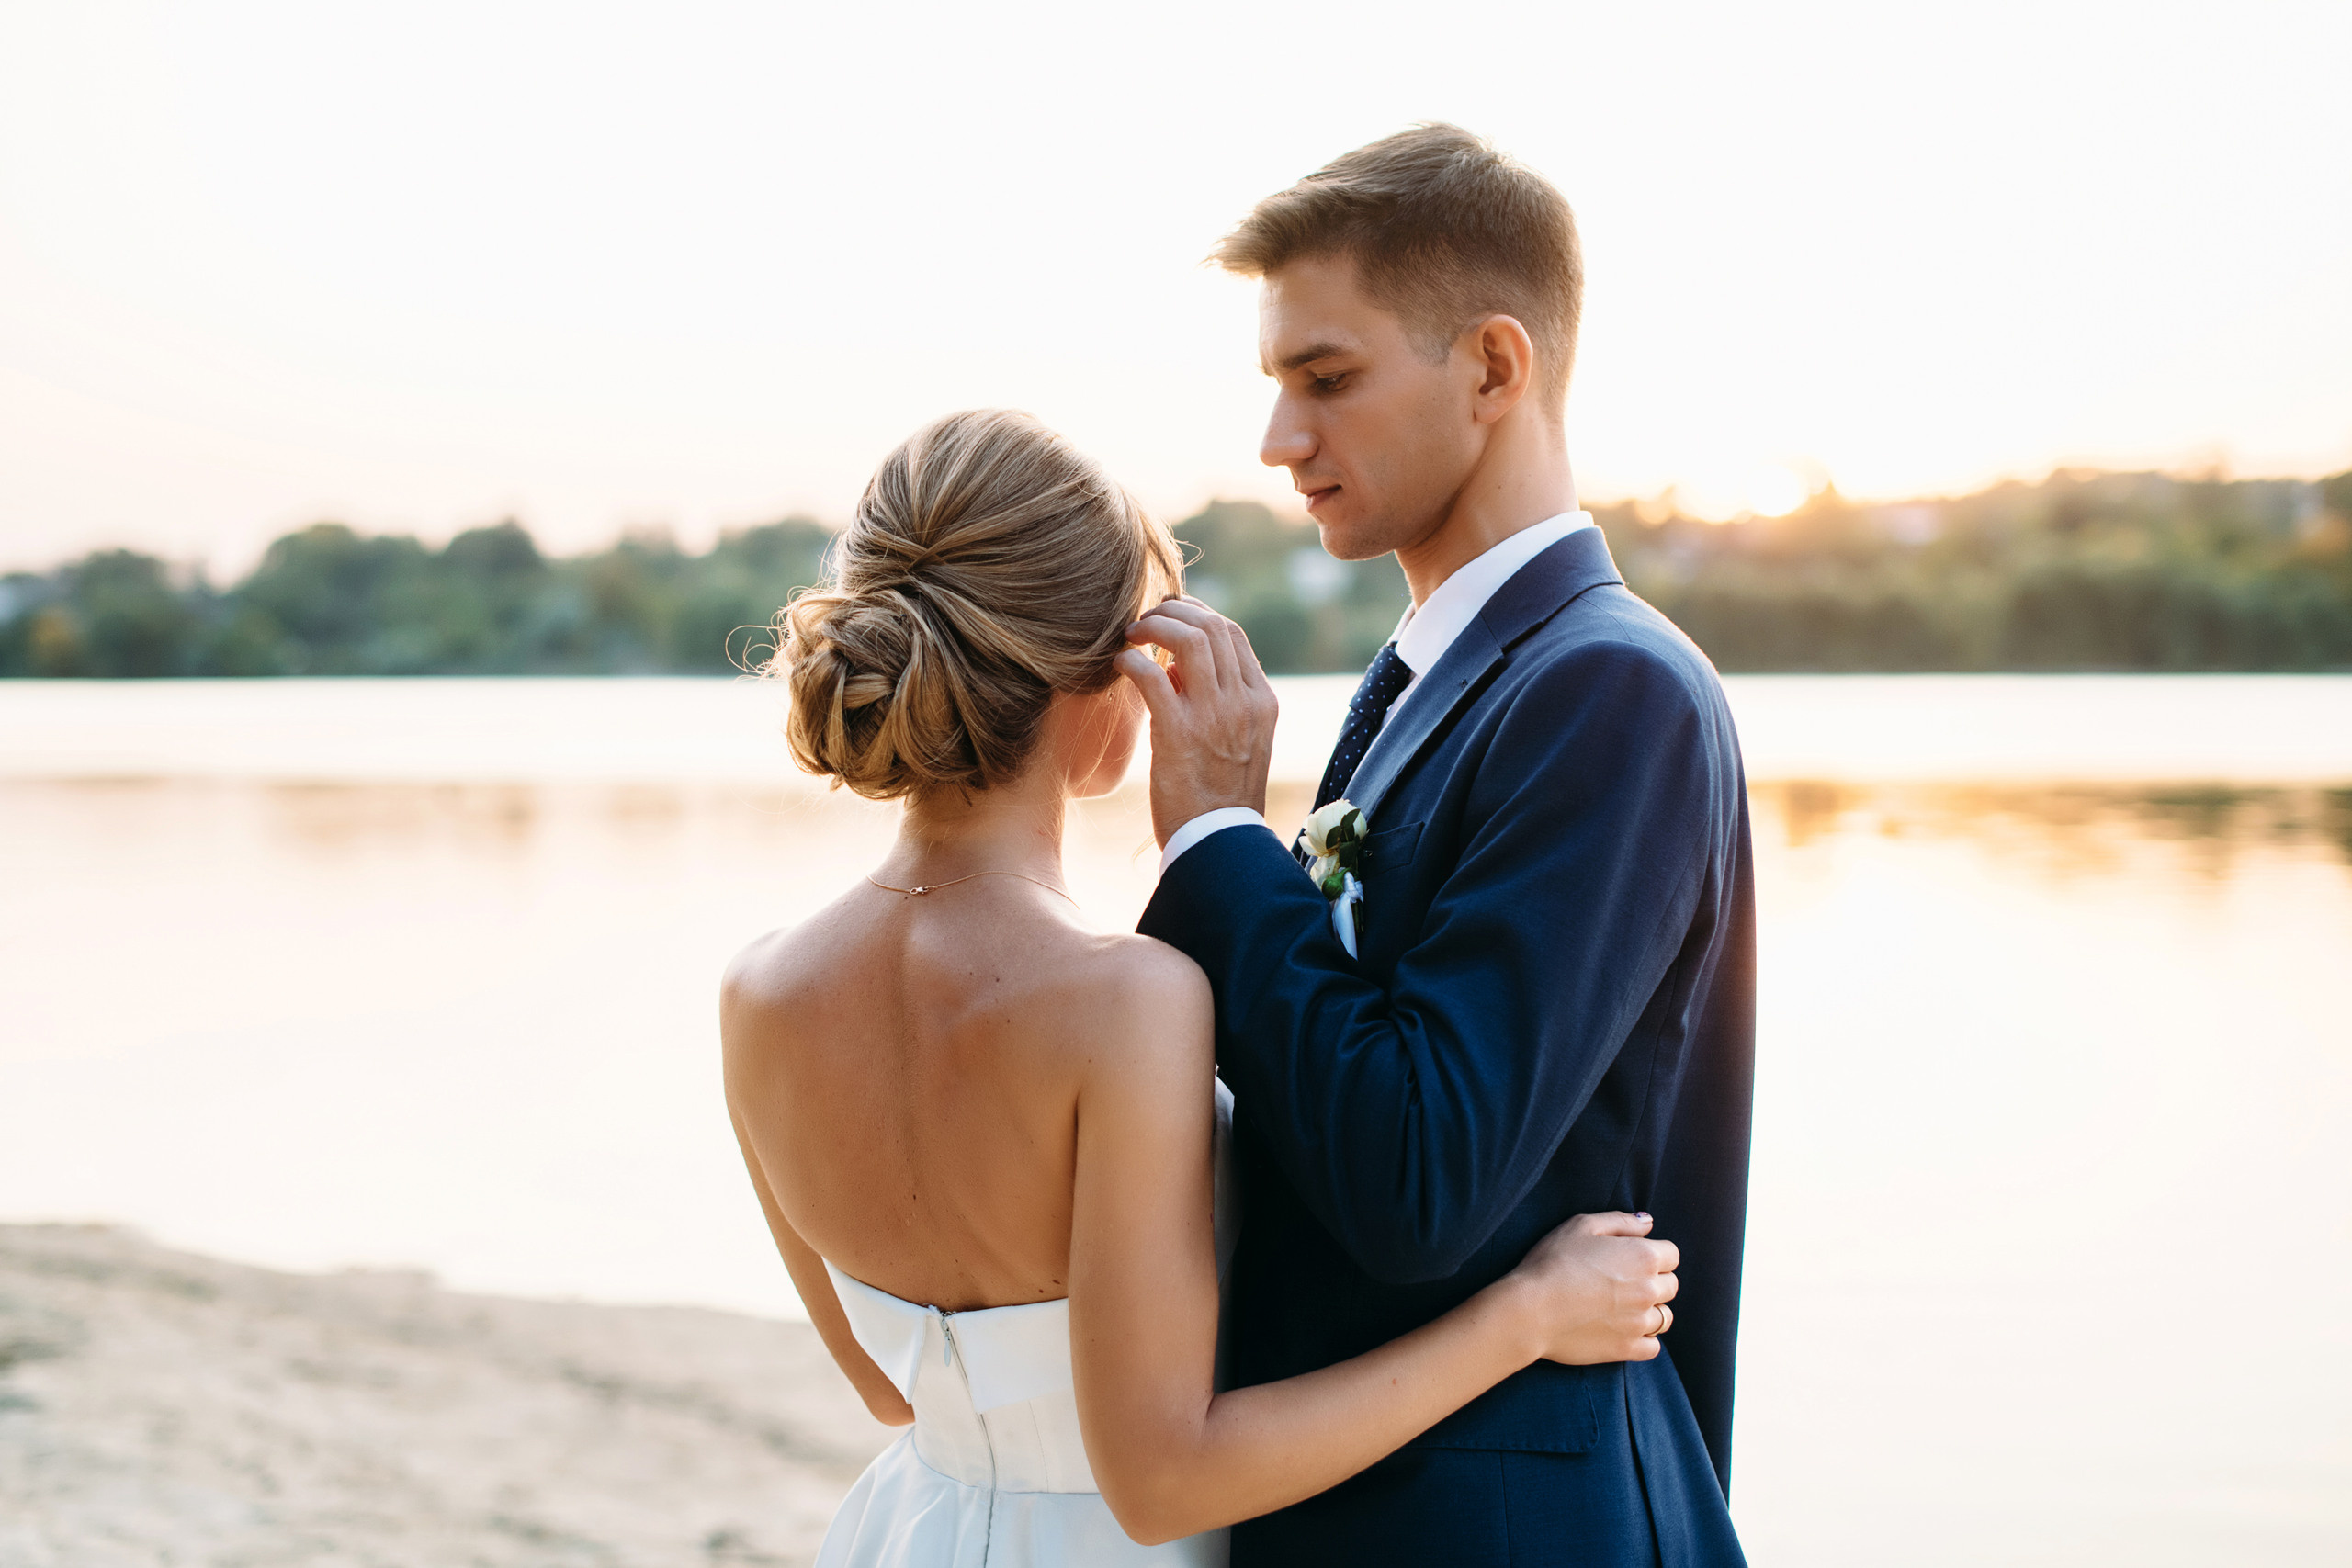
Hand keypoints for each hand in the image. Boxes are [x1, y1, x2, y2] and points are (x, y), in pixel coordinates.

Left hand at [1115, 597, 1280, 847]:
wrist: (1219, 844)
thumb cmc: (1220, 798)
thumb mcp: (1237, 743)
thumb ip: (1216, 701)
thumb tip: (1177, 666)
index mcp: (1261, 701)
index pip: (1232, 633)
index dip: (1197, 614)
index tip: (1170, 617)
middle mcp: (1242, 702)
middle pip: (1211, 626)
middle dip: (1173, 611)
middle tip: (1144, 620)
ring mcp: (1214, 716)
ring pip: (1187, 639)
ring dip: (1153, 627)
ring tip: (1130, 635)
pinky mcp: (1179, 733)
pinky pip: (1152, 675)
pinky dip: (1131, 661)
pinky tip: (1119, 666)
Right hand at [1504, 1211, 1678, 1365]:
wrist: (1529, 1310)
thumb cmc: (1552, 1262)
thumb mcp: (1581, 1226)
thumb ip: (1620, 1221)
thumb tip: (1648, 1222)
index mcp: (1643, 1256)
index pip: (1672, 1254)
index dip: (1653, 1253)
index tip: (1630, 1257)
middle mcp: (1649, 1290)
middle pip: (1671, 1285)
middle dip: (1654, 1280)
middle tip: (1623, 1281)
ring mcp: (1640, 1323)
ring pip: (1665, 1317)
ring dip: (1651, 1310)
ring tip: (1623, 1307)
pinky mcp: (1627, 1349)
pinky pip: (1653, 1347)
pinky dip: (1644, 1340)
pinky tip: (1623, 1330)